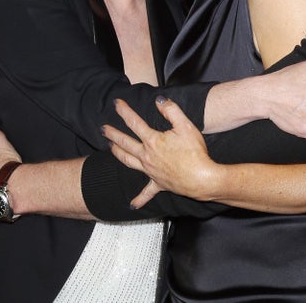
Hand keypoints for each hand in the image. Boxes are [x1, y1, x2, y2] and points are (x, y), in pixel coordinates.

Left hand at [103, 97, 218, 208]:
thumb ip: (171, 110)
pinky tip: (131, 205)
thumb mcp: (186, 125)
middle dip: (113, 134)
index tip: (116, 103)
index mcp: (153, 141)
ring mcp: (151, 171)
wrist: (202, 178)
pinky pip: (147, 193)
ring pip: (129, 162)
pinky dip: (139, 199)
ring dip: (118, 154)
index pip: (134, 123)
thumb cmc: (195, 153)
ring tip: (110, 148)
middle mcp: (147, 156)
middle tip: (103, 128)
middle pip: (125, 143)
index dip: (124, 111)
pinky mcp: (159, 184)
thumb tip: (159, 100)